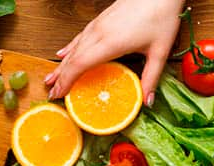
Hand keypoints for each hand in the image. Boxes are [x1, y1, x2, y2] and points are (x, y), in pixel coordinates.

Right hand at [46, 0, 185, 104]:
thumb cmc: (161, 16)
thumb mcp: (160, 52)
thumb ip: (151, 78)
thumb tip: (147, 101)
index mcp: (111, 42)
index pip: (81, 64)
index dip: (67, 80)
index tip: (59, 94)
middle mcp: (100, 32)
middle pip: (73, 57)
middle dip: (60, 76)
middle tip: (52, 94)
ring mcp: (98, 24)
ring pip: (74, 46)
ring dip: (61, 64)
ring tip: (51, 78)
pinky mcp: (101, 19)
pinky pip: (79, 36)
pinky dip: (69, 47)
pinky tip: (62, 53)